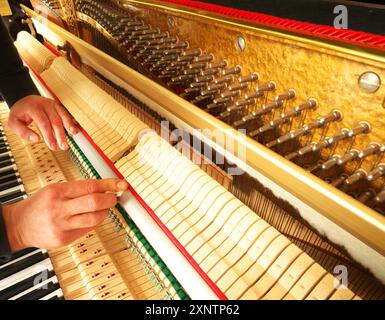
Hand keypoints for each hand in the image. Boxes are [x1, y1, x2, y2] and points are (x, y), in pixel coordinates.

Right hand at [2, 179, 128, 250]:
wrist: (18, 225)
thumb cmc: (40, 205)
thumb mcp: (55, 189)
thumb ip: (78, 189)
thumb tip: (105, 188)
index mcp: (57, 191)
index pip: (90, 186)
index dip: (109, 185)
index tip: (120, 184)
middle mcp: (59, 208)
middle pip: (94, 203)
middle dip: (110, 200)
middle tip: (114, 198)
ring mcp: (61, 226)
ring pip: (94, 219)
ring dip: (105, 212)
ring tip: (105, 208)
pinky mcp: (63, 239)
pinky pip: (87, 230)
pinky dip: (94, 222)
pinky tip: (92, 218)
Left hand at [8, 95, 77, 150]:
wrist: (24, 99)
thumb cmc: (20, 112)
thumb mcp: (14, 122)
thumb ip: (23, 132)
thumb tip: (36, 139)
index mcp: (34, 108)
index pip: (44, 123)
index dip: (49, 135)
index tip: (53, 146)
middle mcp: (45, 105)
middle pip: (56, 120)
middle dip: (61, 135)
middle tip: (63, 146)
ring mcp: (53, 104)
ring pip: (63, 115)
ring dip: (69, 126)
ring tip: (73, 135)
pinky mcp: (58, 106)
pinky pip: (66, 113)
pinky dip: (71, 121)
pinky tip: (75, 128)